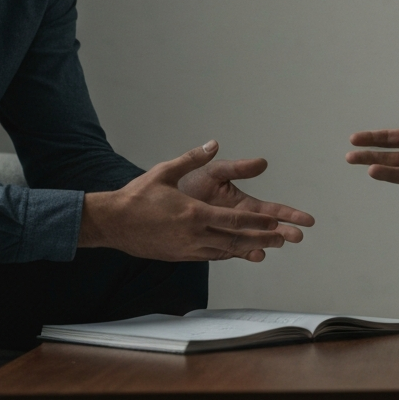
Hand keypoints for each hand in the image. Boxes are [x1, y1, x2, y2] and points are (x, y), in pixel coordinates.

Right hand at [79, 141, 307, 262]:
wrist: (113, 222)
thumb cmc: (138, 195)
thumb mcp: (166, 171)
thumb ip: (193, 158)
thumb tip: (213, 144)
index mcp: (194, 213)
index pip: (235, 220)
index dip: (259, 222)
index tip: (278, 222)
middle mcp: (195, 234)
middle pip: (236, 238)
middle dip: (263, 238)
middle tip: (285, 239)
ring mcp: (188, 248)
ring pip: (225, 251)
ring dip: (249, 248)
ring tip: (269, 249)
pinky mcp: (180, 256)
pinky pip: (210, 256)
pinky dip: (227, 254)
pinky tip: (238, 252)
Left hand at [178, 156, 314, 243]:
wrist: (163, 202)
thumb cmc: (191, 182)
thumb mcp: (215, 171)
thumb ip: (237, 168)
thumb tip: (262, 163)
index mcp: (243, 204)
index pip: (271, 210)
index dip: (289, 214)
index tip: (306, 220)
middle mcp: (238, 221)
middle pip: (266, 229)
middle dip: (283, 231)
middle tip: (298, 236)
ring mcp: (226, 234)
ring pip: (252, 242)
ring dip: (266, 243)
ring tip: (279, 243)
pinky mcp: (213, 244)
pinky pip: (231, 251)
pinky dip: (244, 253)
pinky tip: (255, 255)